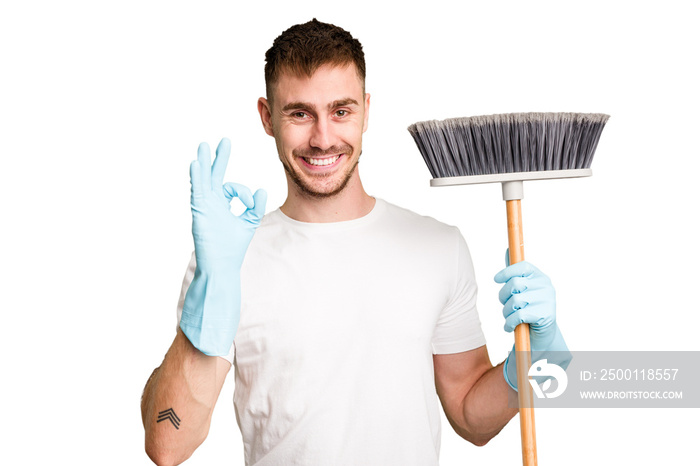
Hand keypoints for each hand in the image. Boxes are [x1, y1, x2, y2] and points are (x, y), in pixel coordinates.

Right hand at [189, 138, 266, 268]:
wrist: (221, 265)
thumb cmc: (233, 247)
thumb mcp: (249, 222)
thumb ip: (255, 206)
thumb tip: (261, 190)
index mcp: (222, 204)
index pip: (232, 187)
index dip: (244, 193)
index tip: (250, 204)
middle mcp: (211, 202)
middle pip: (214, 175)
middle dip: (219, 158)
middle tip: (224, 142)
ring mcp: (204, 205)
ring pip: (204, 179)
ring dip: (204, 162)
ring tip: (204, 146)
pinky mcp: (199, 211)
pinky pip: (198, 190)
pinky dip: (197, 177)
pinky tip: (196, 164)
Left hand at [494, 256, 570, 390]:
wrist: (541, 335)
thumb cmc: (528, 308)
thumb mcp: (523, 289)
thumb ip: (515, 271)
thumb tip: (508, 249)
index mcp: (540, 277)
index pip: (523, 266)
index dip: (507, 271)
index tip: (496, 279)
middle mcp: (546, 286)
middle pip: (515, 284)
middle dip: (503, 297)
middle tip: (505, 305)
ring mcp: (547, 301)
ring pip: (515, 302)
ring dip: (506, 312)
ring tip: (509, 317)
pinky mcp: (544, 316)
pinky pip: (518, 316)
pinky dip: (509, 323)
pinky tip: (509, 327)